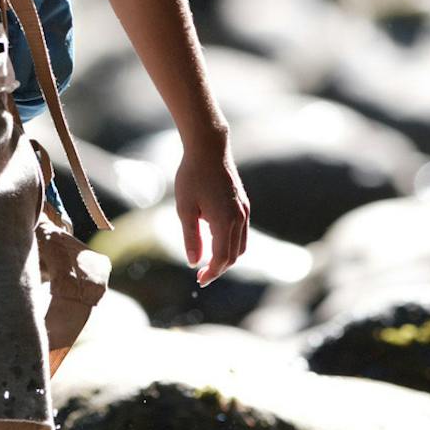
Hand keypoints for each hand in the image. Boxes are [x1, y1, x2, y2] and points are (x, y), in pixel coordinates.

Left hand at [175, 136, 249, 285]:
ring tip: (209, 261)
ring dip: (228, 257)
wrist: (209, 149)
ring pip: (241, 245)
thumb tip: (194, 262)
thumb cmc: (192, 176)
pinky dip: (232, 243)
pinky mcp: (243, 204)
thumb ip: (190, 237)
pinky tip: (216, 242)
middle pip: (235, 255)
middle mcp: (239, 218)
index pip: (222, 258)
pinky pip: (242, 232)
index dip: (212, 273)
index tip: (199, 280)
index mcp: (224, 221)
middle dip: (220, 268)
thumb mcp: (185, 209)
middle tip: (202, 274)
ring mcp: (244, 210)